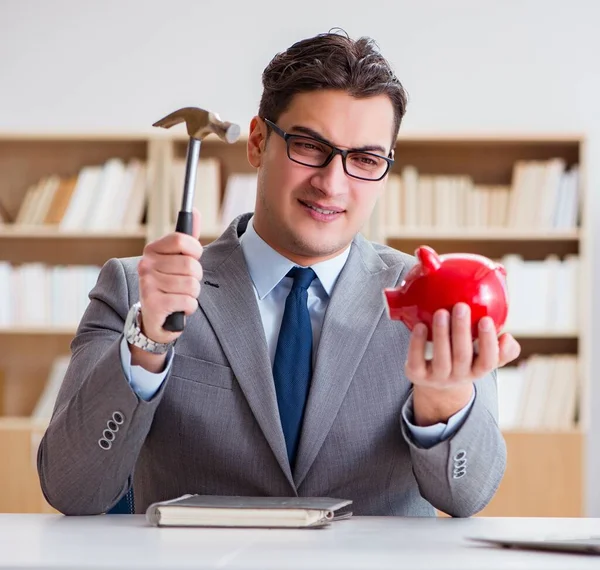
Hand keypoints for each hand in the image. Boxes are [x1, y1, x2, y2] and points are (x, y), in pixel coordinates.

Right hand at [136, 207, 202, 346]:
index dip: (195, 251)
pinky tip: (178, 307)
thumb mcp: (177, 260)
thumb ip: (187, 238)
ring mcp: (147, 284)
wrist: (154, 318)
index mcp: (152, 250)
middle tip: (184, 283)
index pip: (182, 240)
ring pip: (191, 285)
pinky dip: (189, 307)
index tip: (192, 259)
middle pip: (190, 265)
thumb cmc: (169, 285)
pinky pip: (188, 301)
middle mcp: (146, 264)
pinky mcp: (154, 304)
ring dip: (192, 294)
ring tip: (180, 296)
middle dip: (195, 278)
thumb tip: (194, 211)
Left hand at [405, 302, 520, 425]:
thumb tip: (508, 338)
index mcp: (478, 370)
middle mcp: (459, 376)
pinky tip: (420, 326)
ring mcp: (437, 378)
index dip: (488, 342)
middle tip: (461, 307)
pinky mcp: (417, 375)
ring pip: (441, 359)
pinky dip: (417, 343)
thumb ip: (502, 349)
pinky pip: (416, 361)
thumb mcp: (484, 357)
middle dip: (461, 331)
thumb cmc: (466, 360)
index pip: (488, 361)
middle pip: (462, 356)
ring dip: (441, 334)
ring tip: (441, 312)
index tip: (486, 319)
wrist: (437, 382)